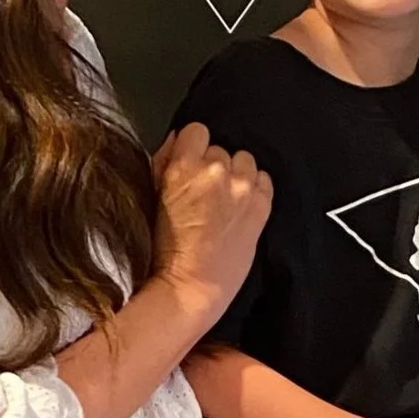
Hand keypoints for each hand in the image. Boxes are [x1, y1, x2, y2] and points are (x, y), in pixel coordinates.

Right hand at [151, 124, 271, 323]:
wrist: (190, 287)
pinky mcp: (262, 206)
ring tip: (225, 201)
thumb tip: (178, 138)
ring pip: (245, 161)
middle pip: (221, 148)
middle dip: (213, 166)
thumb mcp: (153, 197)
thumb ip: (164, 161)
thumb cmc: (165, 250)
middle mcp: (216, 172)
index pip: (197, 130)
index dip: (194, 147)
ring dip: (236, 175)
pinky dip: (255, 188)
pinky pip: (264, 179)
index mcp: (183, 166)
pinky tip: (241, 207)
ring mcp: (242, 188)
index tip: (192, 164)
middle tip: (206, 193)